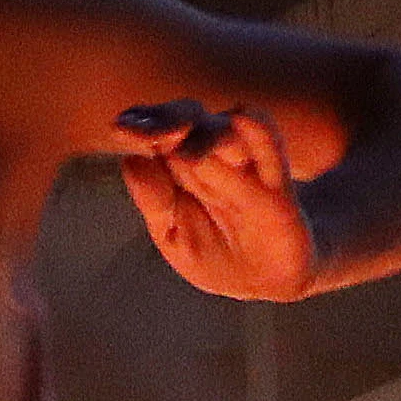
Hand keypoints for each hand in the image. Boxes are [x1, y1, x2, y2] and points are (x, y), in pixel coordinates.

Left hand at [121, 101, 321, 301]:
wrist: (266, 284)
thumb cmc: (214, 254)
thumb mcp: (174, 236)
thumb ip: (153, 200)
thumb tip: (132, 159)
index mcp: (176, 163)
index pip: (154, 128)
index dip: (140, 122)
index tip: (123, 129)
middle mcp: (210, 153)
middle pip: (187, 117)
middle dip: (168, 121)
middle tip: (151, 134)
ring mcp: (244, 165)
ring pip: (223, 129)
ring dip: (205, 136)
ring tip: (190, 156)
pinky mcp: (277, 184)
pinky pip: (269, 146)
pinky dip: (257, 131)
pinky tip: (243, 120)